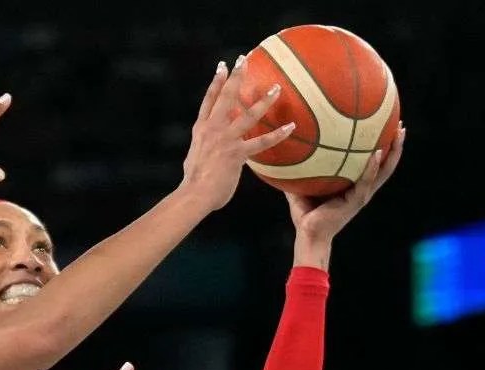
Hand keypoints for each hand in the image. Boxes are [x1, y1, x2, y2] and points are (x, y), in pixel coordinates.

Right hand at [179, 56, 295, 212]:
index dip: (216, 82)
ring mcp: (225, 140)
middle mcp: (212, 130)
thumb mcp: (194, 158)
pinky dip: (277, 134)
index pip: (209, 100)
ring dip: (263, 101)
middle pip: (225, 97)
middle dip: (235, 77)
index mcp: (201, 129)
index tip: (223, 67)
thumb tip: (209, 151)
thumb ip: (204, 149)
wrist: (193, 195)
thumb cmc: (193, 182)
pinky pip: (261, 142)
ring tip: (277, 88)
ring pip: (247, 115)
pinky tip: (290, 127)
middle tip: (244, 60)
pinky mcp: (237, 154)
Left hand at [287, 124, 405, 241]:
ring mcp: (362, 195)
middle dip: (396, 145)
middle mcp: (363, 189)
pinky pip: (367, 180)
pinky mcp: (357, 200)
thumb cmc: (306, 216)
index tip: (387, 128)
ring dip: (394, 152)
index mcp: (355, 186)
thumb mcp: (302, 189)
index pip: (373, 164)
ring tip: (399, 133)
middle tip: (401, 126)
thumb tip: (289, 154)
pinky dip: (373, 167)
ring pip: (384, 170)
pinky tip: (377, 152)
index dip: (383, 148)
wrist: (308, 235)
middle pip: (386, 165)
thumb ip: (300, 173)